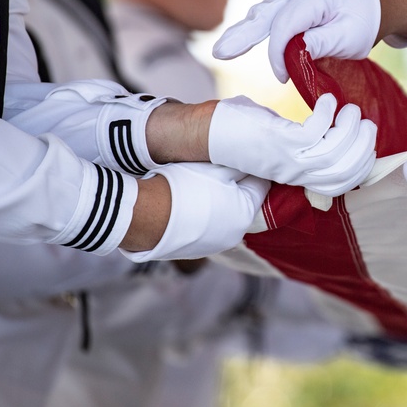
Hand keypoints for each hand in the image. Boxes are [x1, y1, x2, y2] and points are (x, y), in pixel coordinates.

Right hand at [124, 163, 269, 260]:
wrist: (145, 214)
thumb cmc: (186, 186)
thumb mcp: (220, 167)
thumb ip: (242, 165)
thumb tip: (256, 161)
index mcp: (246, 214)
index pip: (261, 186)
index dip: (251, 169)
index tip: (240, 157)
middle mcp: (234, 235)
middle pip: (241, 201)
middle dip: (233, 185)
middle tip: (216, 168)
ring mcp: (212, 245)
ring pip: (221, 213)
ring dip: (216, 199)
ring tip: (196, 183)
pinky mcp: (192, 249)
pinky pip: (204, 225)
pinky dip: (199, 213)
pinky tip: (185, 200)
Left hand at [208, 93, 376, 195]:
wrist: (208, 133)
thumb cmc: (245, 132)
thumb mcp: (280, 142)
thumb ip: (303, 142)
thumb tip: (328, 131)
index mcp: (298, 175)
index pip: (341, 182)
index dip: (362, 164)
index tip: (369, 138)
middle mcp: (295, 171)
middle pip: (343, 171)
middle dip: (363, 147)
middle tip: (367, 122)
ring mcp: (286, 159)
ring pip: (333, 154)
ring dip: (349, 130)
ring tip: (351, 110)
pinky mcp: (276, 142)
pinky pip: (314, 133)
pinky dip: (328, 115)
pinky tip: (328, 101)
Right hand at [213, 0, 380, 82]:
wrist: (379, 1)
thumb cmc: (366, 21)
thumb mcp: (350, 37)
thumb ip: (321, 43)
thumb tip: (293, 52)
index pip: (285, 25)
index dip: (278, 53)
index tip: (282, 77)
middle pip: (265, 13)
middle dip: (242, 35)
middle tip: (219, 53)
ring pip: (264, 11)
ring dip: (245, 31)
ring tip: (224, 48)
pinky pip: (272, 12)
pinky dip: (257, 26)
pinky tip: (241, 37)